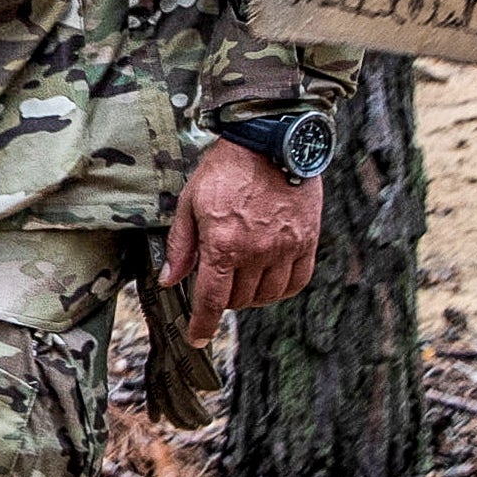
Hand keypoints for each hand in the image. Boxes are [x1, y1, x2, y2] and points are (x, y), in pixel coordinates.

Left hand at [162, 140, 324, 318]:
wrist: (272, 139)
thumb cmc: (227, 168)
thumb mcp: (191, 201)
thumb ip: (181, 245)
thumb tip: (169, 280)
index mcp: (223, 245)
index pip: (211, 300)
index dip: (202, 324)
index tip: (197, 337)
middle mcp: (256, 253)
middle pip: (239, 300)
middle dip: (223, 299)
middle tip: (217, 282)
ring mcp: (285, 248)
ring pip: (268, 296)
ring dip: (251, 296)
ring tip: (242, 279)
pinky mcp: (307, 240)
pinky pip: (297, 281)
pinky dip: (281, 289)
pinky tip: (270, 279)